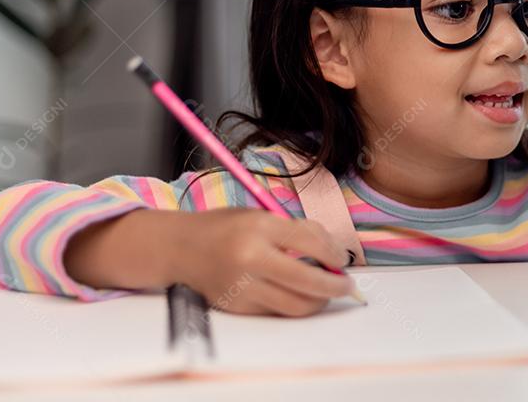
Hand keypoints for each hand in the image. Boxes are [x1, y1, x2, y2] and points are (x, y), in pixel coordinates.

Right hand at [174, 208, 353, 316]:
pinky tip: (297, 293)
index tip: (342, 260)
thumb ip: (298, 231)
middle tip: (347, 285)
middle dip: (335, 286)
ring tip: (325, 291)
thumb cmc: (226, 228)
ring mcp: (242, 287)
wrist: (181, 248)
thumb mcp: (262, 216)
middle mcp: (250, 259)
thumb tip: (334, 254)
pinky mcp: (238, 308)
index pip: (310, 243)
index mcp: (259, 228)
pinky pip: (277, 311)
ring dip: (318, 300)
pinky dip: (293, 303)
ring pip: (295, 305)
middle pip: (307, 282)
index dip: (333, 254)